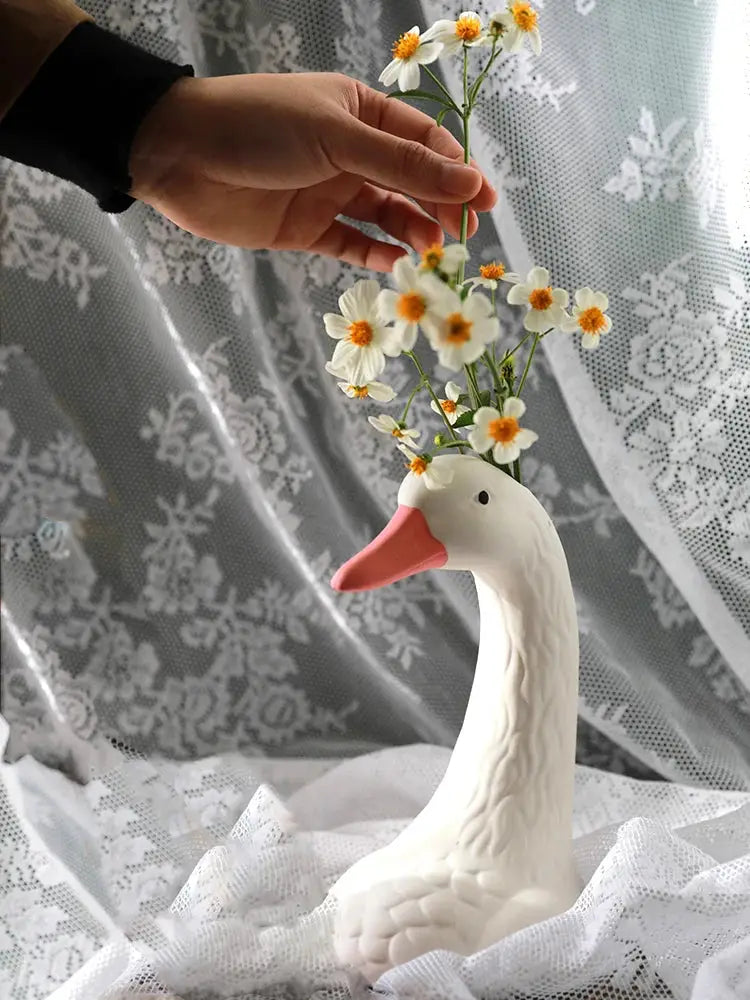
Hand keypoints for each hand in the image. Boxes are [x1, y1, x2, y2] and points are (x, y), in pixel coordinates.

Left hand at [129, 72, 496, 269]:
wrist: (179, 156)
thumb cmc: (259, 127)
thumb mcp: (338, 138)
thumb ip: (402, 167)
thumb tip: (469, 185)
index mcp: (360, 112)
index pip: (423, 143)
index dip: (456, 172)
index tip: (482, 203)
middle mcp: (349, 152)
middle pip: (409, 184)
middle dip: (437, 209)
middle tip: (459, 239)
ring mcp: (328, 192)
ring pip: (385, 218)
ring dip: (410, 236)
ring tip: (430, 257)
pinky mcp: (306, 229)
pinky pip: (353, 246)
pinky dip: (376, 258)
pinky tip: (396, 269)